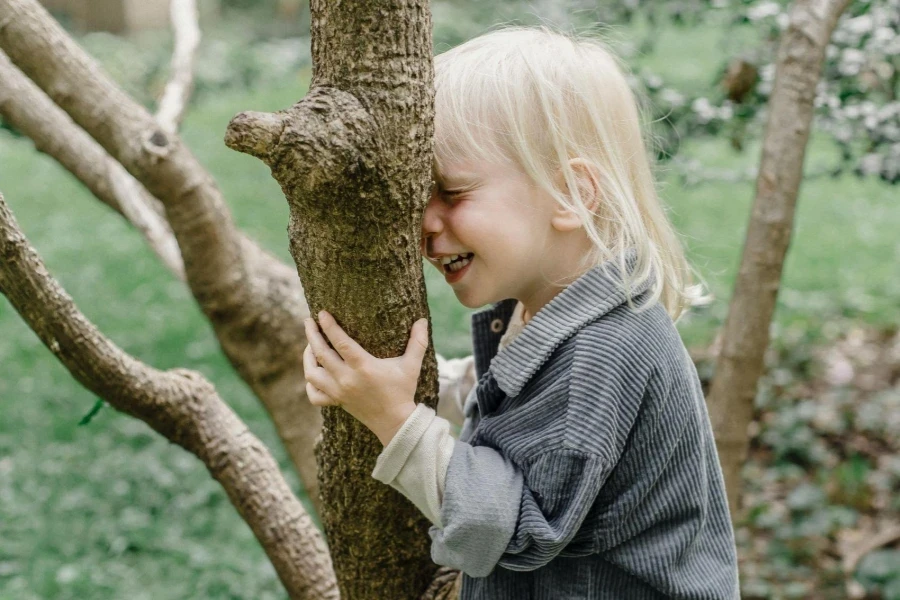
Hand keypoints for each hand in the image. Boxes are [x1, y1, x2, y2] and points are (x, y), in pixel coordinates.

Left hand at [303, 310, 428, 444]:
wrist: (395, 422)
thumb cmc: (403, 391)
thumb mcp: (411, 365)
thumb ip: (418, 342)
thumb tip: (423, 320)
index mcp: (363, 367)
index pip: (340, 342)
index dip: (329, 326)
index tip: (322, 313)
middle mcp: (347, 379)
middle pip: (321, 353)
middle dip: (312, 334)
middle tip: (308, 321)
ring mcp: (338, 392)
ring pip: (312, 373)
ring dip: (307, 357)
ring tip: (310, 344)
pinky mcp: (336, 402)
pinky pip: (314, 395)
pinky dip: (310, 383)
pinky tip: (313, 372)